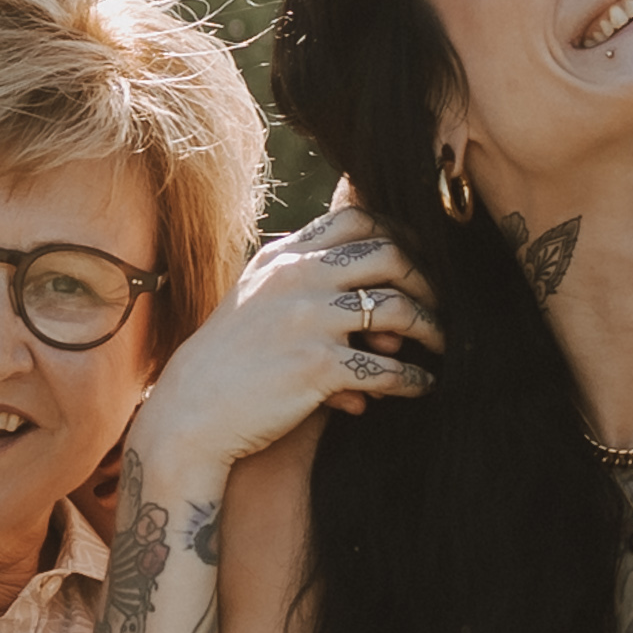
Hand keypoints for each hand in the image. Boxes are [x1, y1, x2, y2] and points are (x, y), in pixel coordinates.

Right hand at [132, 209, 428, 482]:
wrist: (190, 414)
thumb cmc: (228, 362)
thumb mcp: (254, 301)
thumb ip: (301, 280)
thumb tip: (372, 291)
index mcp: (283, 259)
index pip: (356, 219)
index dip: (400, 234)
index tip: (419, 258)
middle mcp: (297, 279)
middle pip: (389, 255)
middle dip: (426, 280)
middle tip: (441, 304)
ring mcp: (309, 320)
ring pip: (398, 310)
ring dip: (431, 330)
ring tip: (442, 347)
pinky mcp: (318, 366)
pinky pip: (386, 369)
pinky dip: (413, 379)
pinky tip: (423, 387)